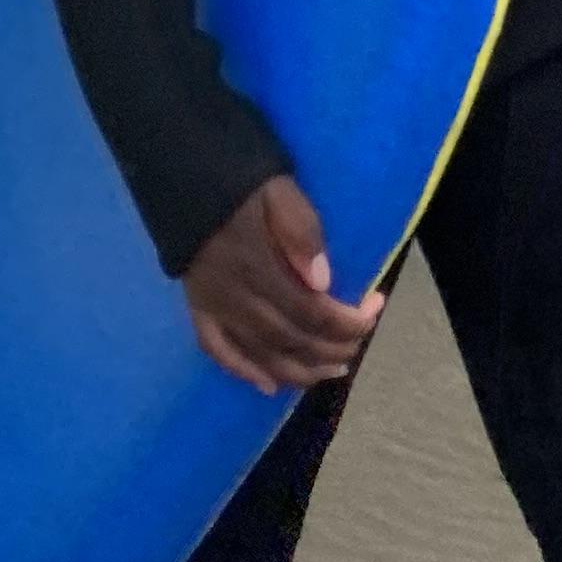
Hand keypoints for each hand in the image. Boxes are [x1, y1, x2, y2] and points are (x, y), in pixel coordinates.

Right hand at [182, 175, 384, 395]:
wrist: (185, 175)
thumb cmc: (240, 181)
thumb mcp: (278, 190)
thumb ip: (301, 232)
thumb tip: (324, 282)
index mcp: (256, 266)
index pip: (310, 310)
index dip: (347, 319)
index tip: (376, 307)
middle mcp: (233, 296)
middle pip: (289, 337)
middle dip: (330, 347)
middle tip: (359, 343)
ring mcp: (213, 307)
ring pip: (260, 353)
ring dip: (299, 370)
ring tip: (332, 370)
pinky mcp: (197, 310)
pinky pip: (218, 352)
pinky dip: (244, 372)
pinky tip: (270, 386)